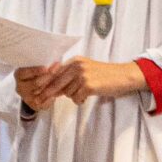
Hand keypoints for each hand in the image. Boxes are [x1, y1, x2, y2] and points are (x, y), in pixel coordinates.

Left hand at [17, 57, 147, 110]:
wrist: (124, 76)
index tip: (37, 92)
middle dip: (49, 93)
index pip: (54, 72)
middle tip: (41, 101)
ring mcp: (83, 75)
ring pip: (67, 92)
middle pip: (56, 83)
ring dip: (73, 96)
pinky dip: (80, 100)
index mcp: (75, 61)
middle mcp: (77, 65)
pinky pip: (76, 98)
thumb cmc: (105, 76)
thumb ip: (71, 75)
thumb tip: (54, 88)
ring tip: (84, 93)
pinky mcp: (89, 85)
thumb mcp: (86, 70)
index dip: (45, 83)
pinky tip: (87, 96)